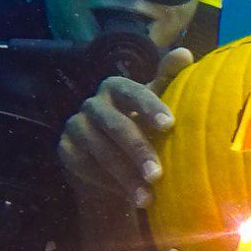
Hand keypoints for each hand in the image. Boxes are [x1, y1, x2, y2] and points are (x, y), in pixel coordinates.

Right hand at [59, 48, 191, 206]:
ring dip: (126, 177)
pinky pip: (87, 167)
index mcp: (116, 87)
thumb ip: (169, 79)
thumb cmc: (141, 124)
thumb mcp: (156, 104)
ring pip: (101, 151)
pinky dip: (109, 183)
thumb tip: (184, 53)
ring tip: (148, 197)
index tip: (170, 125)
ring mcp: (76, 126)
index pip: (132, 91)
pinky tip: (128, 197)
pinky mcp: (65, 149)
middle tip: (158, 175)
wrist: (110, 158)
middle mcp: (93, 103)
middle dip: (138, 151)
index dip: (150, 106)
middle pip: (116, 126)